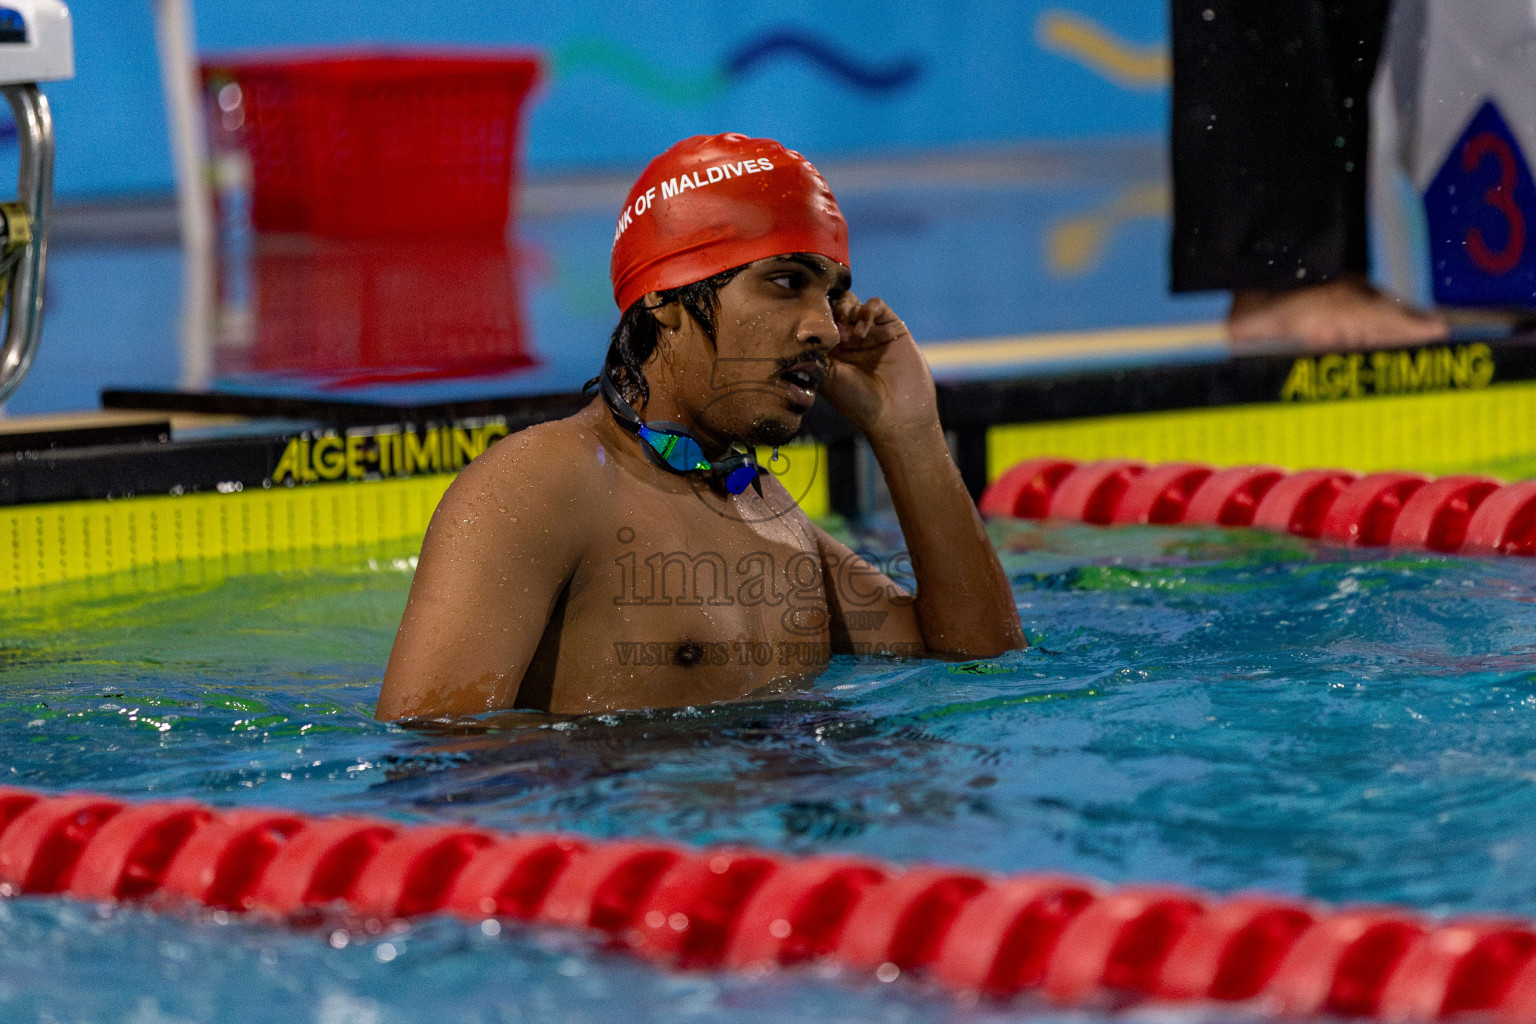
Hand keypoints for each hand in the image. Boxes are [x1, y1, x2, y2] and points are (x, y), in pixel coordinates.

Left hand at [820, 293, 938, 442]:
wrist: (897, 415)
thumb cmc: (858, 403)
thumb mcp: (827, 379)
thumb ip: (813, 354)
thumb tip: (797, 331)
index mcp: (830, 351)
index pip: (815, 322)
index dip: (811, 319)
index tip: (810, 331)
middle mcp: (849, 339)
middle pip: (832, 306)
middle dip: (828, 311)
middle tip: (829, 330)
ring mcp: (870, 331)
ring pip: (852, 302)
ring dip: (845, 309)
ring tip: (846, 334)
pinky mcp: (891, 327)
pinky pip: (876, 305)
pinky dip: (866, 312)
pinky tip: (861, 333)